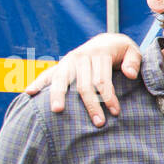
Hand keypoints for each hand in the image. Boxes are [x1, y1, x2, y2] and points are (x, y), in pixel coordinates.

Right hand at [24, 33, 143, 126]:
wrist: (107, 40)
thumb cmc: (121, 51)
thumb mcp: (132, 51)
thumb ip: (134, 61)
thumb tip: (129, 74)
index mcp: (98, 53)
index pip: (102, 80)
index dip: (109, 97)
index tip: (115, 112)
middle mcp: (81, 56)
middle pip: (83, 84)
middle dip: (91, 105)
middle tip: (98, 123)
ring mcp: (68, 61)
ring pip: (62, 80)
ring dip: (59, 96)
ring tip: (57, 110)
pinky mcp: (61, 65)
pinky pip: (47, 74)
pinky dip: (38, 82)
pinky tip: (29, 93)